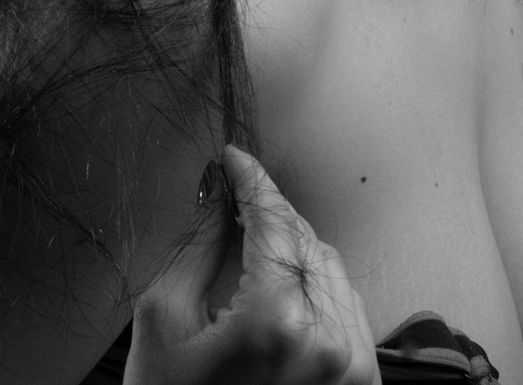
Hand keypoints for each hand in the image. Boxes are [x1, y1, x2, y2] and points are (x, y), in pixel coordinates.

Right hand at [126, 144, 377, 384]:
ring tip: (254, 240)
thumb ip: (199, 248)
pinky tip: (282, 279)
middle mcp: (328, 341)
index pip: (273, 223)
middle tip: (235, 197)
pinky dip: (318, 286)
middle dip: (270, 215)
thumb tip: (220, 197)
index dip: (252, 182)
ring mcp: (351, 367)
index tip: (234, 160)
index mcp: (277, 320)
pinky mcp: (359, 384)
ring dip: (295, 248)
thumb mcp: (163, 322)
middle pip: (306, 242)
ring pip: (332, 271)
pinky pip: (347, 309)